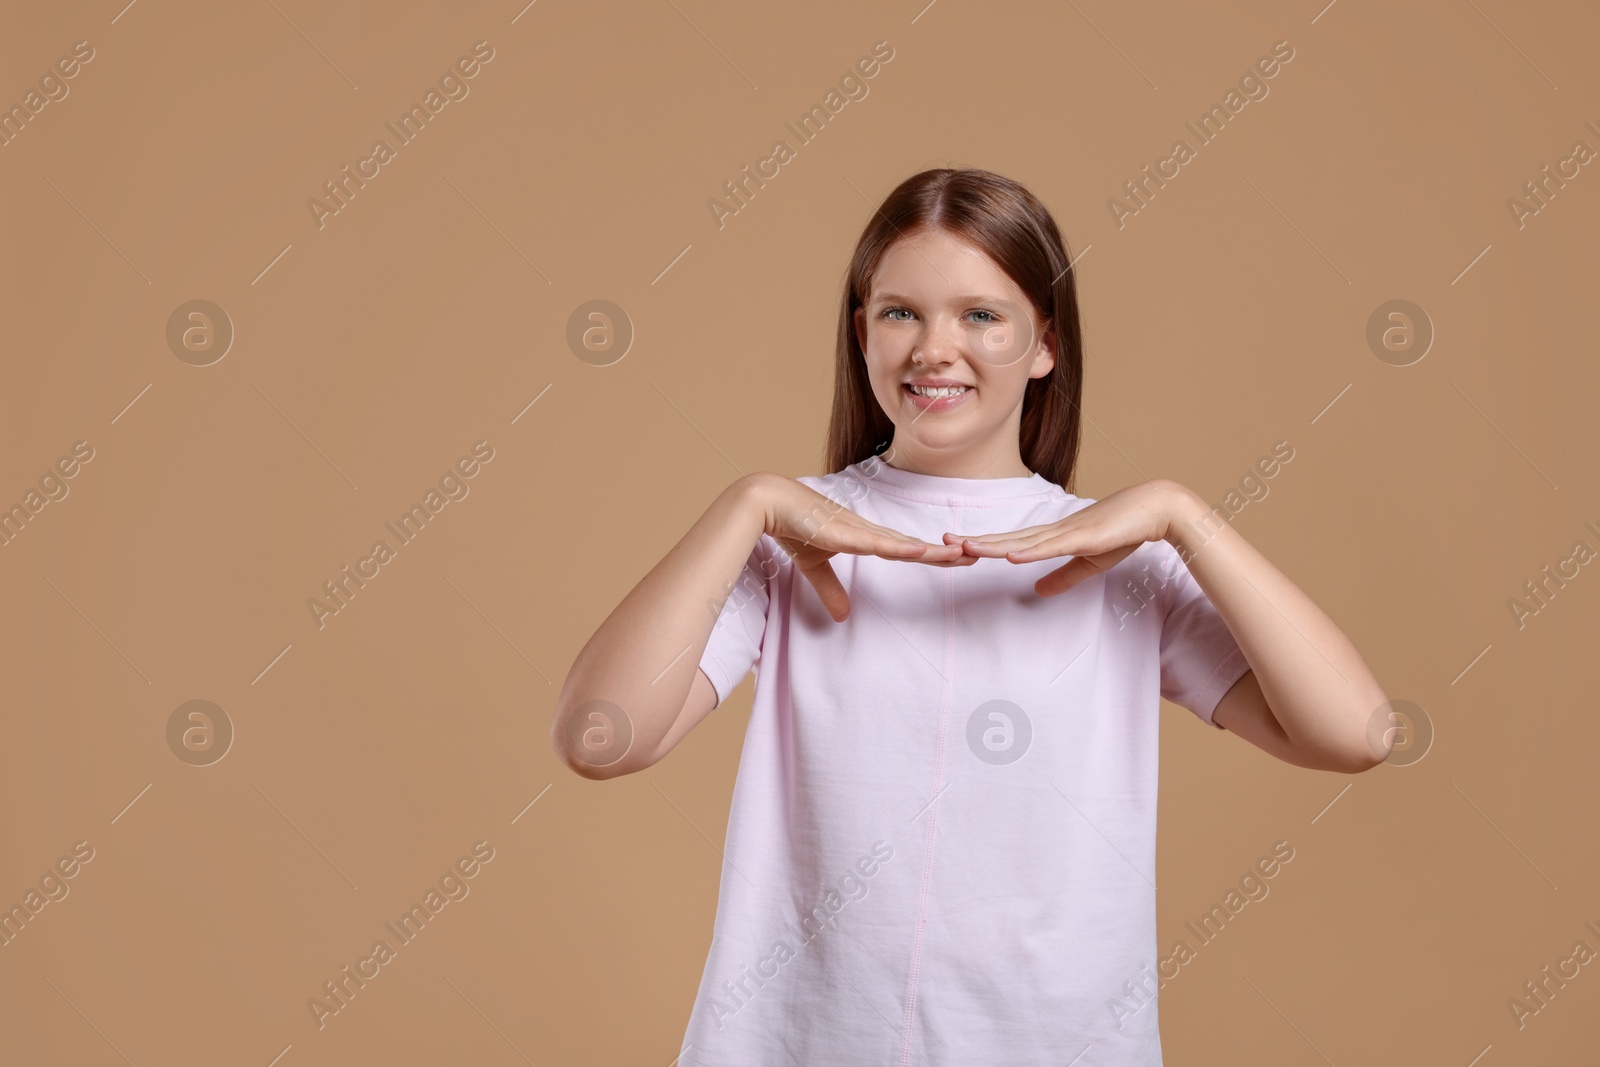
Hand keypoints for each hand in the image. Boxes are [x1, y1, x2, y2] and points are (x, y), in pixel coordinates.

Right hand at [753, 472, 970, 621]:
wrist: (769, 503)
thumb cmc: (793, 527)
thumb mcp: (814, 567)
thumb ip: (830, 590)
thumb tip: (842, 617)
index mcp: (865, 538)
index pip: (907, 550)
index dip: (933, 555)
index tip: (959, 559)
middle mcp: (869, 532)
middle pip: (914, 546)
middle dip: (945, 553)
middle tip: (977, 556)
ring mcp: (859, 531)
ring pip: (903, 544)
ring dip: (932, 551)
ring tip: (961, 555)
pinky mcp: (845, 533)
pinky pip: (878, 543)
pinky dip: (899, 548)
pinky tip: (920, 550)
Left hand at [943, 479, 1186, 596]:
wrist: (1155, 509)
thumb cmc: (1124, 532)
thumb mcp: (1089, 561)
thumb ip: (1063, 577)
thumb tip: (1038, 592)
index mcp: (1052, 537)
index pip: (1010, 543)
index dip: (983, 545)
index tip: (956, 546)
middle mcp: (1052, 531)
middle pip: (1007, 539)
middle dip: (975, 541)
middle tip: (942, 542)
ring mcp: (1066, 531)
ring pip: (1022, 542)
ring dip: (993, 545)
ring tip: (965, 547)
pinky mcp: (1083, 537)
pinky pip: (1051, 547)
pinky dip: (1030, 552)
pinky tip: (1010, 555)